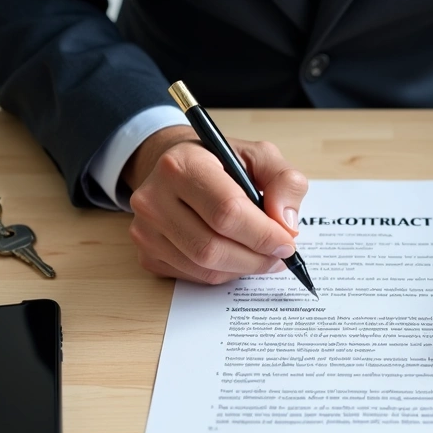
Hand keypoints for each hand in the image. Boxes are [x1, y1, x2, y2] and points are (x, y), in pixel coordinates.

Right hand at [124, 125, 308, 283]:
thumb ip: (284, 181)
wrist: (177, 169)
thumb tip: (286, 224)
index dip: (263, 234)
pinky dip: (223, 273)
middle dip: (256, 258)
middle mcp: (154, 198)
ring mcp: (145, 230)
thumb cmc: (220, 163)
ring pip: (205, 268)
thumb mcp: (259, 156)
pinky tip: (234, 255)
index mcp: (182, 165)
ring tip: (261, 255)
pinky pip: (193, 277)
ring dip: (242, 268)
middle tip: (279, 255)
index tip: (287, 241)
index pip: (226, 212)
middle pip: (213, 248)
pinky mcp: (147, 253)